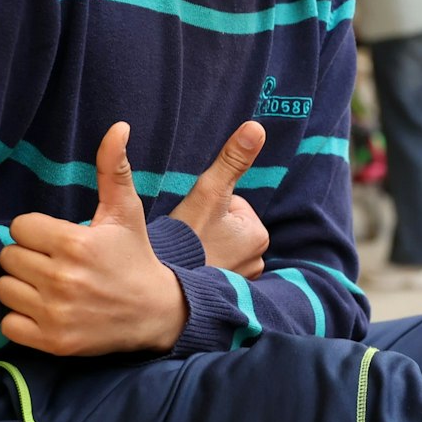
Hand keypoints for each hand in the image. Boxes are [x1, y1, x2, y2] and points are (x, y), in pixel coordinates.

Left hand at [0, 123, 186, 355]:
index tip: (58, 240)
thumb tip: (118, 126)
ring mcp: (56, 313)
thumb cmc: (134, 256)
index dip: (36, 231)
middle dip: (28, 257)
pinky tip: (44, 309)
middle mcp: (62, 279)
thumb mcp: (125, 212)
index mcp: (74, 243)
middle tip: (53, 262)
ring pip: (4, 289)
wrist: (157, 312)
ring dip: (21, 287)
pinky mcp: (52, 341)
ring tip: (48, 286)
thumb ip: (113, 168)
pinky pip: (8, 324)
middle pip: (8, 257)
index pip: (19, 227)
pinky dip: (21, 318)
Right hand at [169, 121, 270, 277]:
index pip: (233, 205)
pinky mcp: (225, 295)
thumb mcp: (209, 192)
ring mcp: (242, 280)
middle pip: (227, 227)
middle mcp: (258, 261)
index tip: (194, 222)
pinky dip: (203, 265)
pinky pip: (215, 269)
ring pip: (220, 247)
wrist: (163, 287)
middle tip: (190, 237)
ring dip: (204, 246)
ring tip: (189, 253)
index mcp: (258, 235)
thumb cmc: (186, 238)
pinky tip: (190, 269)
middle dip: (207, 227)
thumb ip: (232, 159)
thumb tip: (257, 127)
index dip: (208, 206)